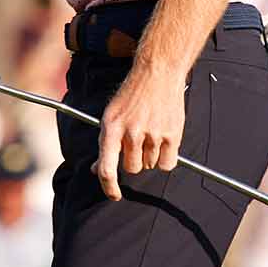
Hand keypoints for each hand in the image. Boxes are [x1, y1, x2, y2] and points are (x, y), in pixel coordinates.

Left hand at [95, 67, 186, 200]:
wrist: (157, 72)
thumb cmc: (132, 94)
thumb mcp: (111, 114)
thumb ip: (106, 143)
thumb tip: (95, 170)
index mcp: (111, 127)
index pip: (106, 168)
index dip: (109, 186)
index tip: (114, 194)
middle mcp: (131, 132)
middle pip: (132, 168)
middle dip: (134, 160)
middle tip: (137, 142)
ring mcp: (153, 134)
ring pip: (150, 165)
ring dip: (150, 156)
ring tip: (151, 133)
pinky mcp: (172, 134)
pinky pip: (167, 164)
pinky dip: (166, 158)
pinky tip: (163, 140)